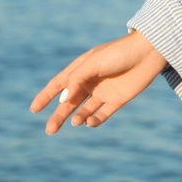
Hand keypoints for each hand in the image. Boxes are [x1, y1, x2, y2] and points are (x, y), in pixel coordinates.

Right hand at [29, 28, 169, 133]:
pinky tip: (89, 121)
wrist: (148, 52)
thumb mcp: (93, 63)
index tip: (33, 109)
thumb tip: (63, 100)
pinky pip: (102, 114)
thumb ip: (76, 80)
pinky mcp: (117, 100)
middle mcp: (90, 82)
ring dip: (76, 117)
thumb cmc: (118, 52)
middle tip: (49, 130)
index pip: (59, 84)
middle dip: (59, 115)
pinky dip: (94, 120)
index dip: (45, 96)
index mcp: (81, 68)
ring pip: (84, 110)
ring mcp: (103, 92)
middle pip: (69, 102)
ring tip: (75, 121)